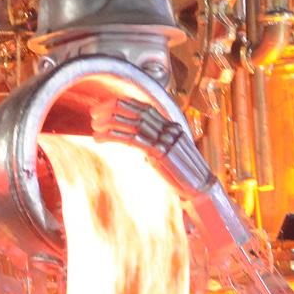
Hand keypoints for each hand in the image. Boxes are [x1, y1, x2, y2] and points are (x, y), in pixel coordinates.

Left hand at [90, 97, 214, 193]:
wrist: (200, 189)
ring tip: (95, 127)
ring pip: (133, 123)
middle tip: (94, 114)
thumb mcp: (166, 154)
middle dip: (112, 109)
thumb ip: (153, 142)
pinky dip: (114, 136)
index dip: (122, 104)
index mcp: (169, 124)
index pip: (143, 106)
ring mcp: (166, 138)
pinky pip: (134, 139)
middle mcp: (168, 127)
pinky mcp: (161, 152)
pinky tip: (101, 139)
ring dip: (110, 123)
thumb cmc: (182, 174)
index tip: (104, 106)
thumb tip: (135, 139)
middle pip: (137, 111)